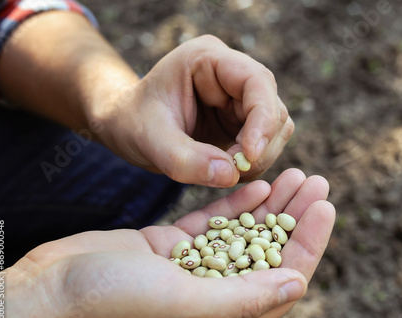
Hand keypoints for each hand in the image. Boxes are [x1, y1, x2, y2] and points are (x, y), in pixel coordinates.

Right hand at [0, 169, 333, 317]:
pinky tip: (256, 184)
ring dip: (271, 204)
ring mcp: (192, 269)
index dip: (309, 243)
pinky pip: (213, 224)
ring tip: (296, 174)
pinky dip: (235, 204)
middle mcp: (212, 296)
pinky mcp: (171, 248)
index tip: (326, 205)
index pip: (282, 280)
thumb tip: (297, 284)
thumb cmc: (108, 306)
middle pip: (269, 252)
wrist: (51, 292)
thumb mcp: (181, 304)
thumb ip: (240, 300)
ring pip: (245, 233)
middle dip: (296, 216)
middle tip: (317, 181)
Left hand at [97, 35, 293, 187]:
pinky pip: (265, 144)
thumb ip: (184, 159)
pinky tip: (226, 170)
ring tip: (225, 171)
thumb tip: (231, 174)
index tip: (249, 155)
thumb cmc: (132, 122)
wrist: (126, 127)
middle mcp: (231, 74)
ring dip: (259, 156)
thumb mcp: (149, 139)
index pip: (256, 81)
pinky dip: (253, 163)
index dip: (262, 119)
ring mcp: (240, 98)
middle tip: (233, 171)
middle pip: (272, 107)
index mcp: (208, 59)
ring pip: (276, 127)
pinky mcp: (242, 122)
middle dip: (259, 144)